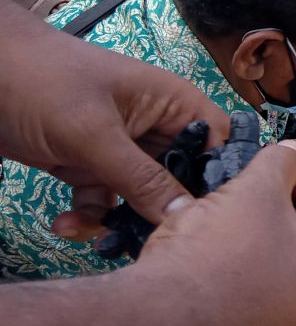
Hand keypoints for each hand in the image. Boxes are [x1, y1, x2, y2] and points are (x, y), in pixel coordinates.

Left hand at [0, 5, 231, 236]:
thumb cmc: (45, 83)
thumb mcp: (94, 134)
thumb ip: (141, 177)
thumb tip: (185, 215)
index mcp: (173, 104)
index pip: (218, 144)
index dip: (219, 179)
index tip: (208, 218)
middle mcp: (155, 127)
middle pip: (182, 179)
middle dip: (163, 212)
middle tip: (147, 242)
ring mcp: (121, 148)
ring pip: (142, 198)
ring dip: (119, 221)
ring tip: (90, 233)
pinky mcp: (90, 165)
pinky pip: (104, 201)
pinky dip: (88, 217)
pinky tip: (63, 222)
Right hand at [137, 142, 295, 325]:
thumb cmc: (220, 258)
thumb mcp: (256, 190)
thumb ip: (283, 164)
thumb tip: (292, 153)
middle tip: (269, 195)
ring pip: (294, 278)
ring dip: (270, 242)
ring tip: (236, 217)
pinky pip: (263, 303)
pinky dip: (248, 274)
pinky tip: (214, 252)